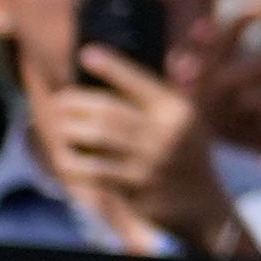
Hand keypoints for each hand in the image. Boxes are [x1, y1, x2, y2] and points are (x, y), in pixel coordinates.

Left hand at [44, 45, 244, 255]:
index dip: (111, 66)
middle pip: (108, 111)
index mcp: (178, 111)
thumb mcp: (192, 118)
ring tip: (59, 126)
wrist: (201, 206)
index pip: (139, 81)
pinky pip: (95, 172)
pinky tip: (64, 157)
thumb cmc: (188, 152)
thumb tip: (175, 56)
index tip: (86, 54)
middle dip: (75, 103)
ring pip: (97, 139)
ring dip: (70, 131)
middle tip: (58, 100)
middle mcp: (167, 135)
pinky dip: (75, 163)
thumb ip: (183, 86)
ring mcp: (152, 164)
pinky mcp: (137, 189)